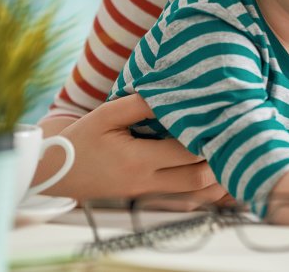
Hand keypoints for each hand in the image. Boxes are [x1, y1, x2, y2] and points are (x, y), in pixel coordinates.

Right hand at [37, 94, 228, 203]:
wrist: (56, 174)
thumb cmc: (81, 140)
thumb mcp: (105, 115)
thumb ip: (138, 104)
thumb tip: (169, 90)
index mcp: (138, 159)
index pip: (186, 150)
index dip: (208, 134)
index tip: (222, 115)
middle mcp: (147, 181)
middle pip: (199, 178)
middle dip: (219, 157)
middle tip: (232, 133)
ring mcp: (148, 193)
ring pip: (196, 194)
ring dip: (215, 176)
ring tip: (227, 149)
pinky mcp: (147, 198)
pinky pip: (184, 198)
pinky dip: (201, 186)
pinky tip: (211, 168)